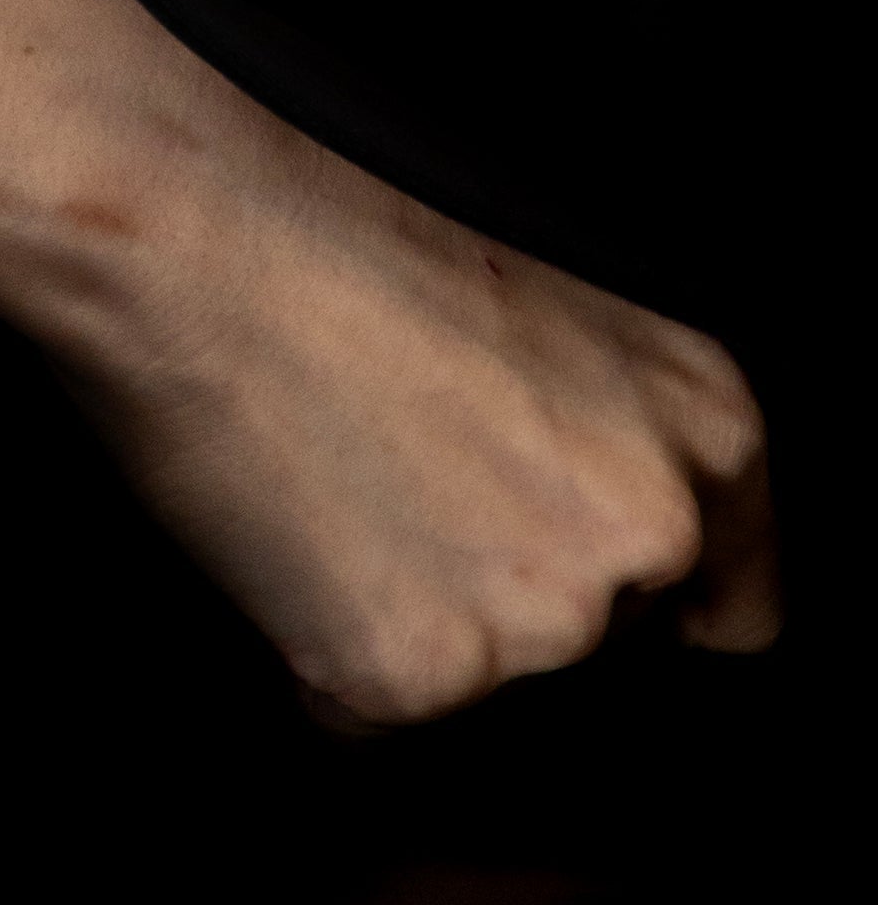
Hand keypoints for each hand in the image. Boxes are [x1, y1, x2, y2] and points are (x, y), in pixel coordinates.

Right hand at [37, 69, 778, 731]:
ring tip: (328, 477)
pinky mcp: (418, 676)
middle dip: (509, 597)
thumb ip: (613, 414)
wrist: (177, 198)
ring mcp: (542, 619)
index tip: (555, 561)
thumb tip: (601, 519)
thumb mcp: (546, 281)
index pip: (732, 605)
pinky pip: (369, 713)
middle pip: (605, 650)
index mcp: (709, 426)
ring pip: (486, 687)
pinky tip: (280, 522)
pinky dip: (317, 650)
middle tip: (399, 480)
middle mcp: (649, 534)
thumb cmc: (331, 196)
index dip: (642, 596)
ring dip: (410, 621)